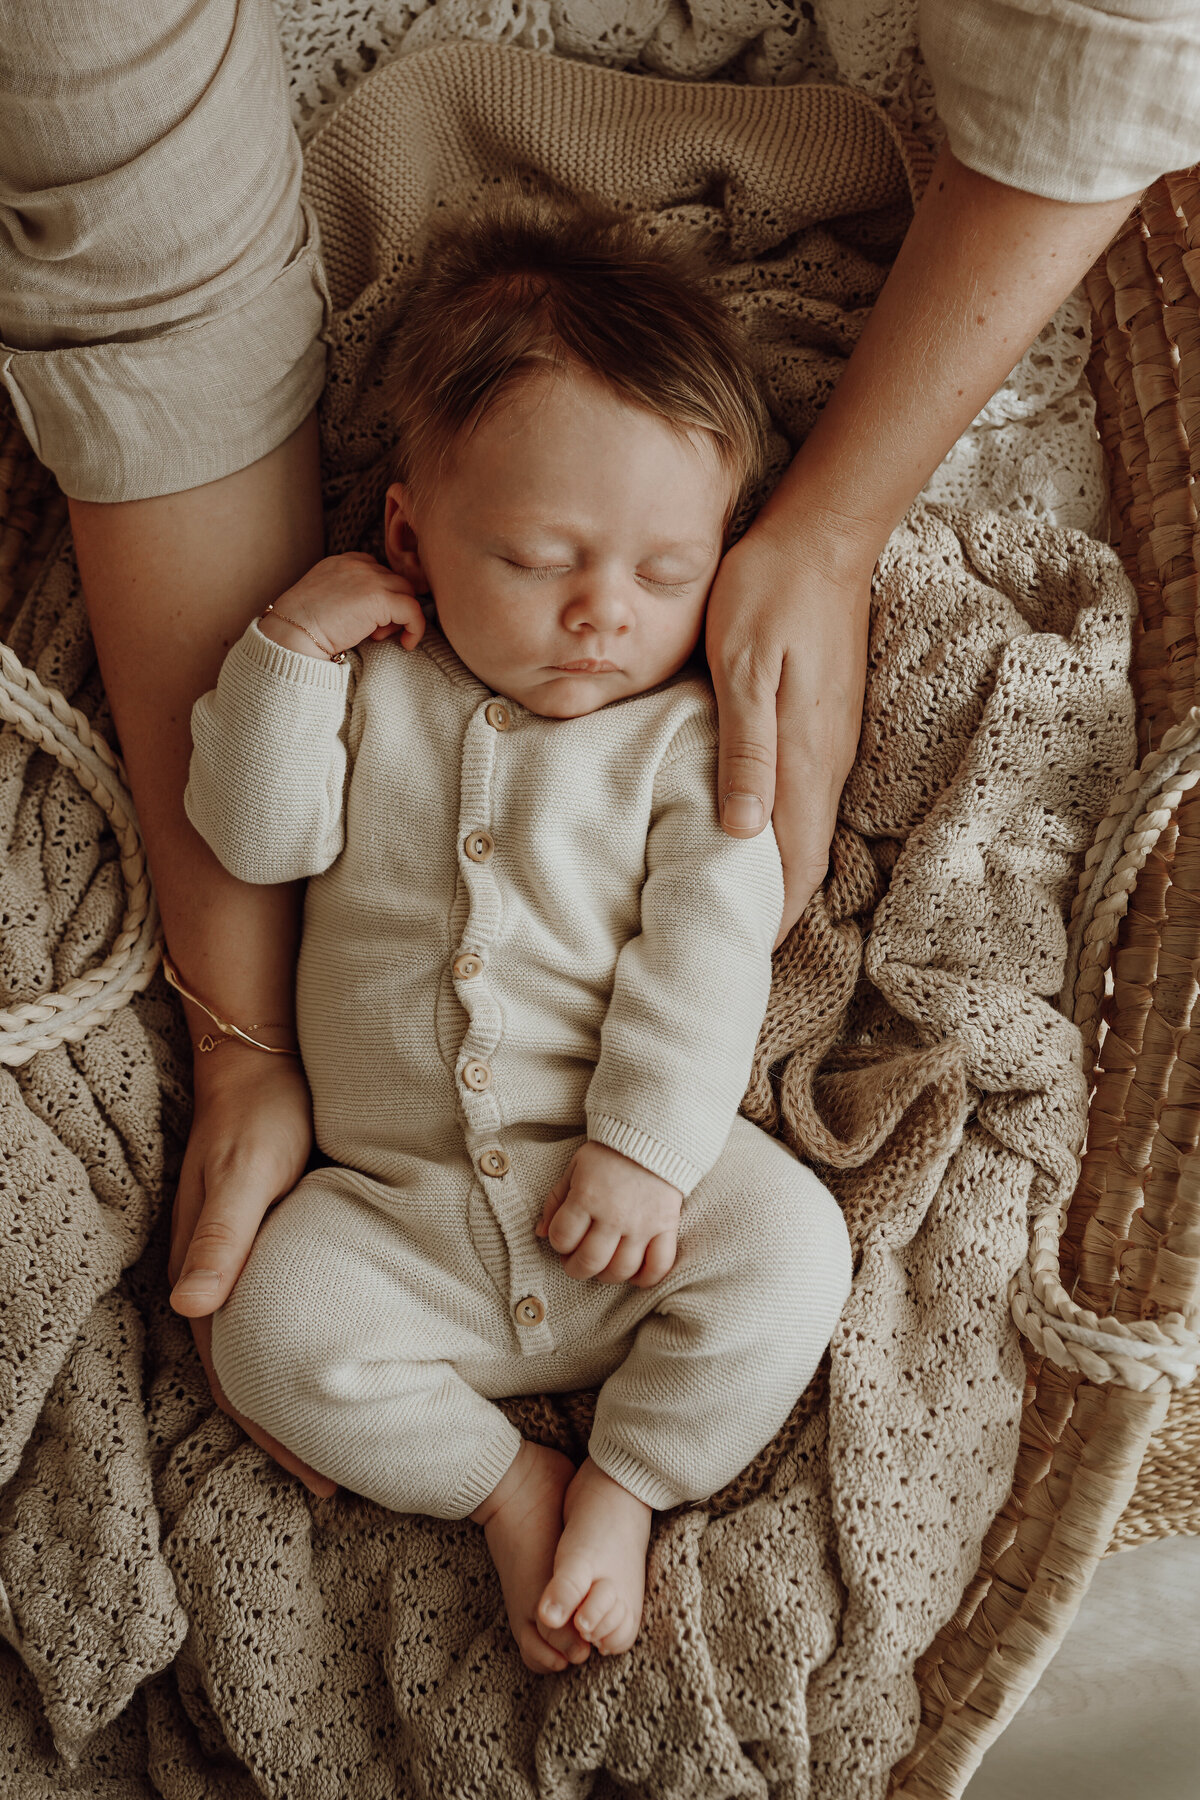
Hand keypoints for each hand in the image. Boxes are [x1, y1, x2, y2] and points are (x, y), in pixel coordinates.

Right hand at [168, 1041, 335, 1498]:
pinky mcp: (261, 1246)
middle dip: (292, 1435)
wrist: (256, 1063)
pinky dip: (300, 1356)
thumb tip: (190, 1309)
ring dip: (296, 1402)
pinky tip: (338, 1367)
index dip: (277, 1433)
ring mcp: (234, 1266)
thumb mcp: (246, 1172)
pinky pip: (276, 1320)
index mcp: (206, 1276)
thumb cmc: (259, 1117)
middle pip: (248, 1380)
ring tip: (348, 1445)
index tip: (325, 1480)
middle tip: (347, 1485)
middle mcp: (213, 1281)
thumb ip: (222, 1237)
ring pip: (261, 1355)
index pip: (237, 1378)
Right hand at [259, 550, 426, 660]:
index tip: (370, 620)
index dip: (381, 596)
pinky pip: (414, 610)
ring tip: (377, 637)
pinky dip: (416, 628)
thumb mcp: (325, 600)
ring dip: (400, 618)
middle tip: (374, 632)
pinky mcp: (379, 598)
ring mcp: (370, 578)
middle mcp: (358, 564)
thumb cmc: (301, 626)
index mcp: (343, 562)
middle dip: (391, 608)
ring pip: (407, 594)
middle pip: (396, 581)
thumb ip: (348, 596)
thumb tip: (373, 614)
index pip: (378, 571)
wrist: (291, 634)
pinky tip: (406, 644)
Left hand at [536, 1140, 681, 1287]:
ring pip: (621, 1269)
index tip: (563, 1238)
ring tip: (603, 1266)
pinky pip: (659, 1266)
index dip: (558, 1243)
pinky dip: (646, 1278)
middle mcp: (614, 1214)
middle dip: (576, 1268)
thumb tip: (540, 1233)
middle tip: (576, 1262)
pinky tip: (634, 1274)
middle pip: (590, 1261)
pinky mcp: (666, 1227)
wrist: (653, 1137)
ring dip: (606, 1275)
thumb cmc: (609, 1154)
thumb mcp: (575, 1168)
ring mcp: (642, 1224)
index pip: (562, 1238)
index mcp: (587, 1197)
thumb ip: (556, 1200)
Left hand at [705, 514, 873, 945]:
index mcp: (806, 759)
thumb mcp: (743, 668)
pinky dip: (776, 834)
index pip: (794, 866)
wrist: (821, 535)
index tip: (735, 960)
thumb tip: (742, 831)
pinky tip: (745, 839)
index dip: (770, 920)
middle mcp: (826, 763)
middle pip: (803, 862)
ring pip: (804, 833)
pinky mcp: (823, 725)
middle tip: (723, 951)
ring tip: (727, 909)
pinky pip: (802, 800)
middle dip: (769, 912)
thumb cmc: (769, 594)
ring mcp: (830, 744)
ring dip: (772, 875)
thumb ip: (745, 750)